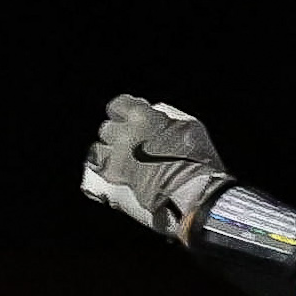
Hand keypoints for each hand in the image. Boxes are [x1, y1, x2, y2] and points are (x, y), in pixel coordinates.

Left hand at [80, 94, 234, 240]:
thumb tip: (156, 114)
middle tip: (131, 144)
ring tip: (124, 161)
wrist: (192, 190)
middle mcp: (124, 134)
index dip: (123, 112)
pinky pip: (99, 171)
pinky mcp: (113, 179)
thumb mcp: (189, 126)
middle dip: (117, 135)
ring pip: (98, 149)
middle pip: (108, 128)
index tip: (127, 118)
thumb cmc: (197, 159)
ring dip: (109, 153)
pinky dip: (106, 171)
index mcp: (142, 116)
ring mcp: (116, 157)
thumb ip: (166, 117)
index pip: (119, 105)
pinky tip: (117, 174)